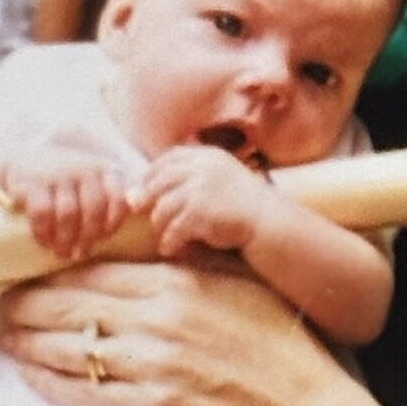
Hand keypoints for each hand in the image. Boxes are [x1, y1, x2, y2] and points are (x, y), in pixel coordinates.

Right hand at [0, 144, 138, 260]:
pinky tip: (45, 242)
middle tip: (81, 253)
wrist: (25, 160)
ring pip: (68, 214)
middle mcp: (84, 168)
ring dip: (66, 239)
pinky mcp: (32, 183)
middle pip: (94, 210)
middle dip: (89, 237)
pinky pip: (42, 213)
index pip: (119, 199)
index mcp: (106, 169)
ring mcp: (57, 174)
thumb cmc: (71, 181)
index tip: (103, 237)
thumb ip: (122, 192)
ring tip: (64, 252)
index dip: (113, 224)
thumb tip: (141, 206)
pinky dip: (44, 233)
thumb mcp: (98, 180)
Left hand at [0, 259, 406, 405]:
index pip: (96, 270)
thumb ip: (191, 265)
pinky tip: (31, 375)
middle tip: (0, 304)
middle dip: (28, 304)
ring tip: (5, 338)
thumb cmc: (280, 347)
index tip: (29, 271)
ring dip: (29, 342)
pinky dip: (52, 383)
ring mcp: (155, 365)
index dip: (53, 271)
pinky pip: (88, 392)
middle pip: (72, 304)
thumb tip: (151, 246)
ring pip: (71, 347)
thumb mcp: (239, 287)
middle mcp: (160, 320)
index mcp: (179, 283)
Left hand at [139, 141, 269, 262]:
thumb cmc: (242, 202)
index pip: (169, 158)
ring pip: (163, 208)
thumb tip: (143, 190)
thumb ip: (192, 174)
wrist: (268, 220)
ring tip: (163, 234)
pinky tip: (170, 249)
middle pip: (160, 181)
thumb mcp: (220, 176)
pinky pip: (174, 229)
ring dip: (159, 223)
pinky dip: (170, 241)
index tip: (144, 186)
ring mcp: (200, 190)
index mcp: (207, 156)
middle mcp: (202, 169)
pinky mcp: (200, 213)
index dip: (152, 172)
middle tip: (139, 209)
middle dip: (147, 196)